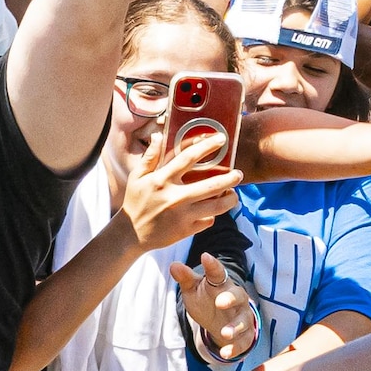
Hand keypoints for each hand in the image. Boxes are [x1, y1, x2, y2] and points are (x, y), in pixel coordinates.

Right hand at [119, 127, 239, 253]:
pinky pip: (208, 221)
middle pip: (212, 185)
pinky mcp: (186, 230)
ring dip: (230, 199)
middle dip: (230, 178)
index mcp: (162, 180)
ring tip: (233, 194)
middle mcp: (175, 197)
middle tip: (239, 174)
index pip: (189, 158)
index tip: (222, 139)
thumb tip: (159, 136)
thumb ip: (150, 156)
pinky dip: (213, 215)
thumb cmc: (135, 202)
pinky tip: (213, 210)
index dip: (207, 146)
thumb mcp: (137, 177)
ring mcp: (182, 215)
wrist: (131, 234)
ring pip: (217, 207)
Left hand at [172, 248, 259, 367]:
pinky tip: (225, 353)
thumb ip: (185, 279)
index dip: (212, 266)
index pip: (218, 273)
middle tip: (220, 302)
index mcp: (221, 284)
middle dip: (231, 298)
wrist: (220, 322)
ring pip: (243, 320)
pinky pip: (243, 341)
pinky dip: (235, 348)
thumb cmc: (207, 300)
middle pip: (238, 295)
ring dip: (235, 327)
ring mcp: (242, 317)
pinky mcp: (244, 335)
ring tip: (225, 333)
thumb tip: (174, 265)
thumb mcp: (193, 290)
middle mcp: (236, 298)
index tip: (205, 256)